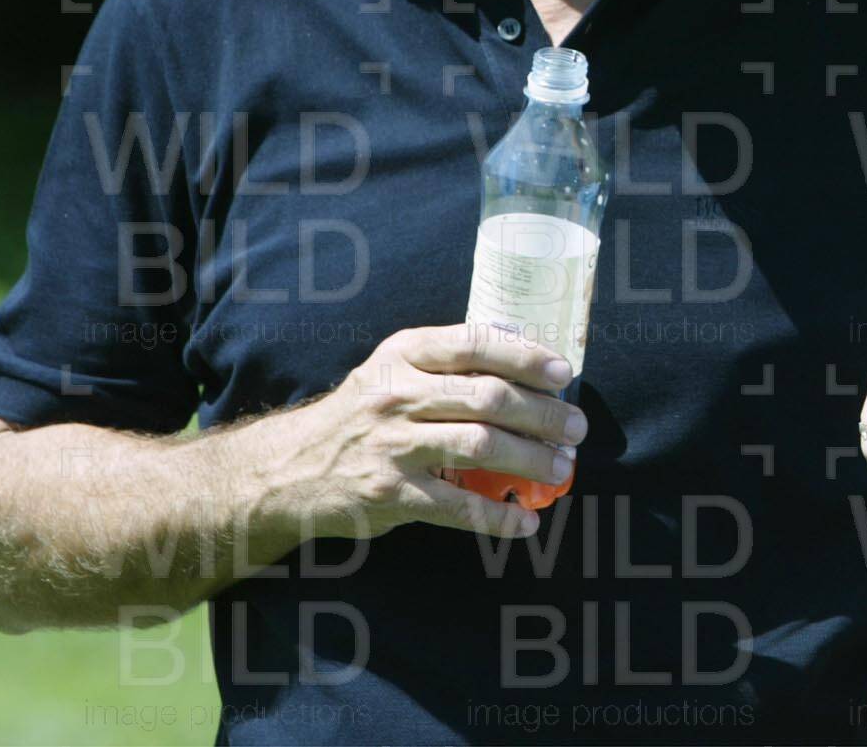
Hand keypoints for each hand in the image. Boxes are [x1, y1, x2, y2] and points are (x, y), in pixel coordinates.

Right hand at [255, 323, 586, 540]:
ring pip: (481, 446)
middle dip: (544, 414)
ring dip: (532, 459)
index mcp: (403, 354)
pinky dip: (499, 516)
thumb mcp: (392, 368)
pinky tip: (526, 522)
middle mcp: (397, 394)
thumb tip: (524, 349)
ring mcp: (393, 445)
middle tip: (576, 429)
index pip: (475, 343)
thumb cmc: (361, 414)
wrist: (290, 468)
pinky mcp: (390, 494)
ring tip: (561, 468)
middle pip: (488, 397)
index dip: (526, 356)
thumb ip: (448, 360)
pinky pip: (458, 506)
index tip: (563, 373)